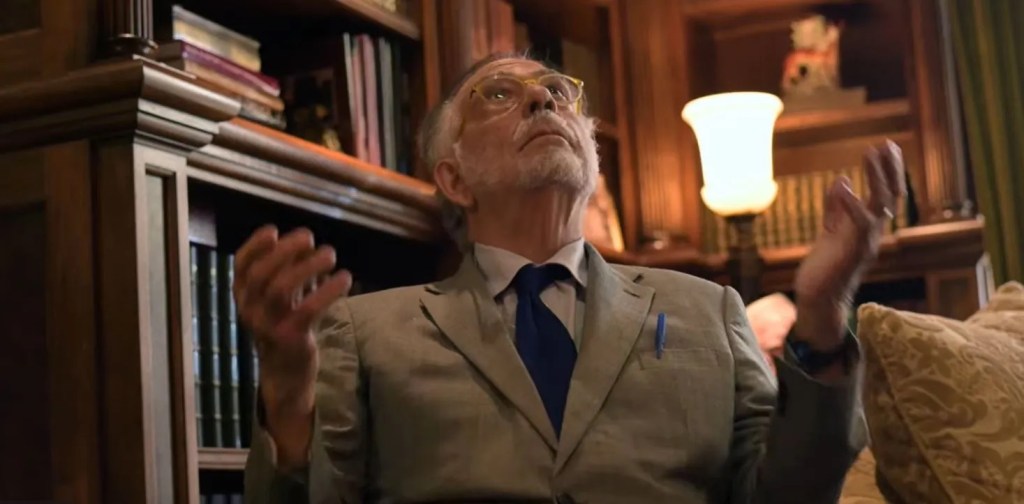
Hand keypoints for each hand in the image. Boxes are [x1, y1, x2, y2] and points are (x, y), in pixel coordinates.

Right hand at [233, 225, 351, 464]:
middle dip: (287, 250)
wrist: (285, 374)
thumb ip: (288, 271)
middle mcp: (250, 310)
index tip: (274, 230)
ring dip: (308, 266)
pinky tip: (345, 279)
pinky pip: (308, 309)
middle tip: (310, 238)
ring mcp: (267, 326)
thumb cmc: (284, 326)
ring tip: (330, 255)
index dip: (255, 245)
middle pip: (262, 273)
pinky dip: (328, 290)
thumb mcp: (280, 299)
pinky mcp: (290, 338)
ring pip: (281, 288)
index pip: (241, 265)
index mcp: (243, 297)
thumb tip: (305, 242)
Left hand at [792, 140, 906, 350]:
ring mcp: (865, 243)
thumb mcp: (830, 231)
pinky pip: (859, 224)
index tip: (884, 147)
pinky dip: (852, 203)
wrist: (817, 299)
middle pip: (891, 196)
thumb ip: (835, 207)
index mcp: (867, 228)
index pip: (884, 194)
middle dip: (890, 169)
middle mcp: (873, 234)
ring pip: (881, 205)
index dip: (886, 171)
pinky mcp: (852, 252)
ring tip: (871, 153)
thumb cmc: (824, 268)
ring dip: (877, 178)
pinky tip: (845, 184)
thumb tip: (841, 180)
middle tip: (887, 144)